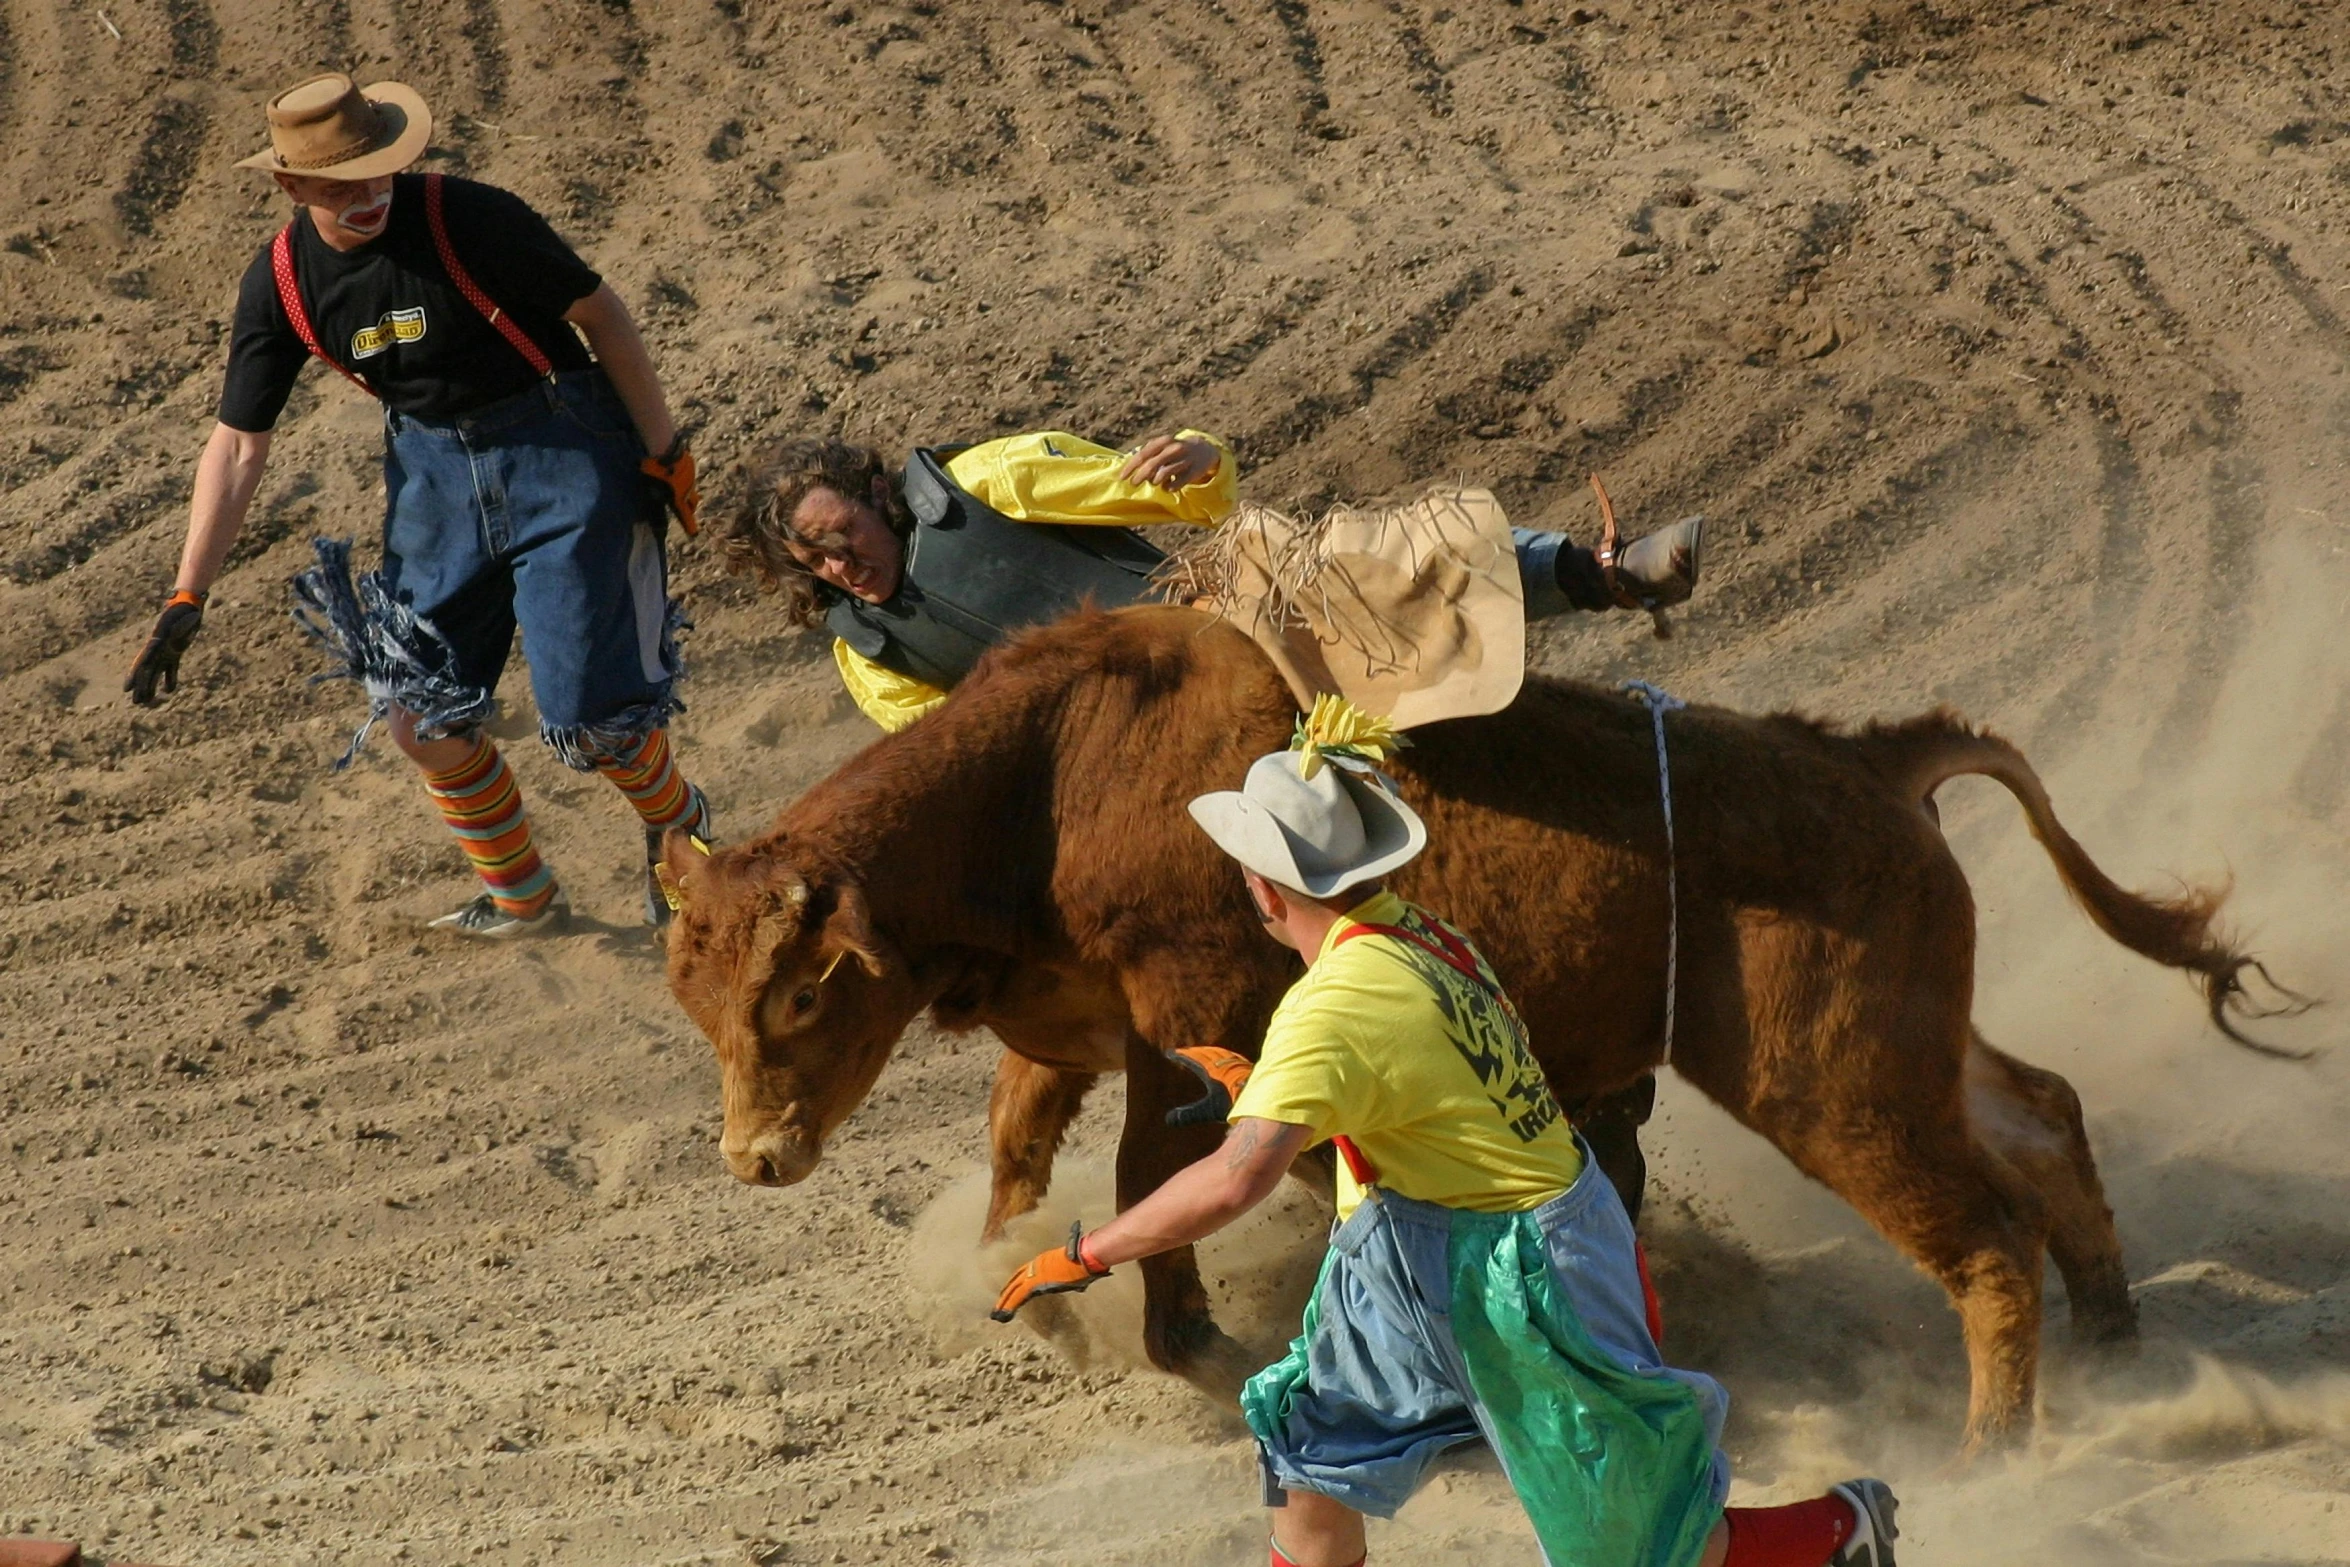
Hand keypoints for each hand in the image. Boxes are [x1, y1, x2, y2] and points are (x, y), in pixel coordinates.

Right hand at [125, 591, 205, 705]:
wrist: (188, 605)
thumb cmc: (186, 609)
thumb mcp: (184, 616)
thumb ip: (185, 623)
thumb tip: (192, 620)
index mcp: (157, 641)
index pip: (144, 661)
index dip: (135, 675)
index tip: (128, 688)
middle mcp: (158, 648)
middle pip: (147, 670)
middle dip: (141, 686)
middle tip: (136, 702)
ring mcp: (165, 650)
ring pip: (156, 672)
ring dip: (151, 686)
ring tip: (146, 701)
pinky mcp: (175, 652)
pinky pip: (171, 668)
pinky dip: (170, 679)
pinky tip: (168, 691)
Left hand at [642, 435, 701, 535]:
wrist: (665, 449)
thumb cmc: (655, 471)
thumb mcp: (650, 488)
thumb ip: (654, 500)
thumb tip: (654, 510)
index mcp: (678, 499)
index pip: (685, 516)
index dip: (689, 526)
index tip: (693, 534)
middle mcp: (688, 490)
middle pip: (692, 504)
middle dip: (689, 510)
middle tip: (686, 512)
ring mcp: (691, 478)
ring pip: (691, 490)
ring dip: (687, 494)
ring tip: (680, 493)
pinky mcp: (690, 466)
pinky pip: (689, 478)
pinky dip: (685, 481)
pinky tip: (676, 475)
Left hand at [990, 1221, 1109, 1320]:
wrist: (1084, 1257)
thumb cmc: (1085, 1261)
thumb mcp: (1077, 1269)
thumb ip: (1075, 1278)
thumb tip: (1082, 1285)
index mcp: (1044, 1261)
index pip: (1025, 1272)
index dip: (1016, 1281)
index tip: (1011, 1289)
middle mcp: (1036, 1265)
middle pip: (1016, 1280)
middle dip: (1007, 1292)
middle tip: (998, 1304)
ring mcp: (1034, 1272)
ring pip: (1013, 1289)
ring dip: (1004, 1301)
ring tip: (996, 1313)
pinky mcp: (1035, 1282)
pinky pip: (1018, 1296)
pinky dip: (1010, 1305)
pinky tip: (1003, 1313)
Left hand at [1120, 433, 1219, 490]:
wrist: (1204, 450)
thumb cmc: (1175, 451)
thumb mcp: (1162, 447)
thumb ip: (1147, 455)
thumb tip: (1128, 470)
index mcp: (1164, 441)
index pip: (1143, 455)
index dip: (1131, 467)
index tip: (1122, 478)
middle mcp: (1174, 449)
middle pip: (1151, 466)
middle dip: (1139, 477)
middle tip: (1133, 483)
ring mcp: (1184, 460)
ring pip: (1162, 476)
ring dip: (1154, 482)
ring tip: (1155, 482)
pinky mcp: (1193, 472)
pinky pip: (1174, 485)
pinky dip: (1167, 488)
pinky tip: (1167, 486)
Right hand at [1164, 1045, 1253, 1127]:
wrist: (1263, 1097)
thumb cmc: (1234, 1104)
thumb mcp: (1208, 1111)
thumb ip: (1189, 1115)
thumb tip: (1167, 1120)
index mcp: (1211, 1070)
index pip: (1192, 1059)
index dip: (1180, 1056)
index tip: (1169, 1053)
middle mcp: (1223, 1063)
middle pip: (1205, 1053)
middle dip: (1193, 1052)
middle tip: (1183, 1052)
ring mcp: (1236, 1063)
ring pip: (1219, 1053)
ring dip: (1208, 1052)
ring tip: (1203, 1053)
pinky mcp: (1247, 1067)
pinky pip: (1231, 1057)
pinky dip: (1224, 1056)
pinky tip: (1228, 1060)